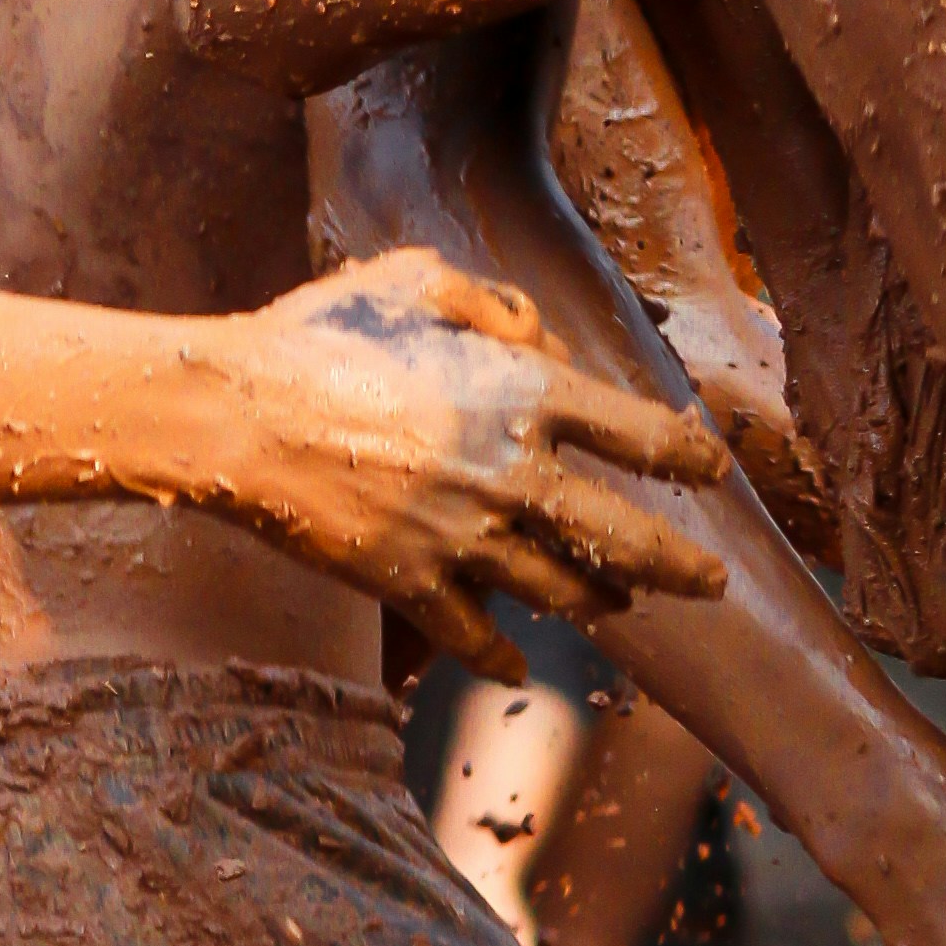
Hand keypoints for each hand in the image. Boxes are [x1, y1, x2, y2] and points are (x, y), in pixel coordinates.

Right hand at [214, 250, 731, 661]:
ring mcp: (459, 539)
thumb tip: (540, 339)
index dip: (688, 456)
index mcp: (521, 394)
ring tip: (621, 607)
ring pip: (559, 592)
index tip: (711, 469)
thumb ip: (492, 302)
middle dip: (678, 566)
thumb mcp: (414, 279)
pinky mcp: (407, 583)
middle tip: (711, 584)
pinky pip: (472, 635)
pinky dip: (500, 654)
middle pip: (622, 536)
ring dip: (600, 603)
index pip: (639, 434)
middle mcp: (508, 474)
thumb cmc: (319, 335)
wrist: (234, 416)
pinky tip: (516, 666)